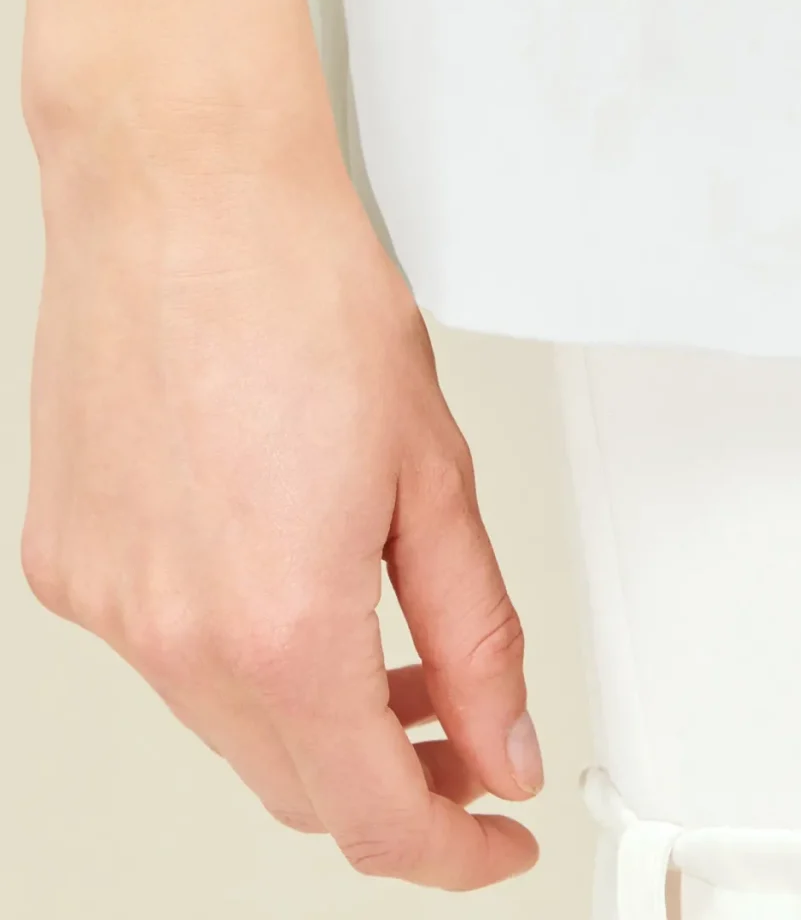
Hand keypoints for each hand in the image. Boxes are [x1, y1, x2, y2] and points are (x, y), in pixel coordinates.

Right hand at [21, 71, 541, 890]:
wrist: (182, 189)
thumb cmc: (299, 287)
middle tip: (460, 731)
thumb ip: (474, 631)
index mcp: (281, 625)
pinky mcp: (64, 561)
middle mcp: (175, 636)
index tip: (494, 835)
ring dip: (312, 709)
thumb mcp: (433, 470)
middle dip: (390, 778)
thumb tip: (501, 739)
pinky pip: (162, 646)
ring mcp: (107, 603)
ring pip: (225, 722)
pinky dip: (232, 641)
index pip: (373, 819)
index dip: (451, 847)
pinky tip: (281, 562)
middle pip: (296, 783)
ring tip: (384, 641)